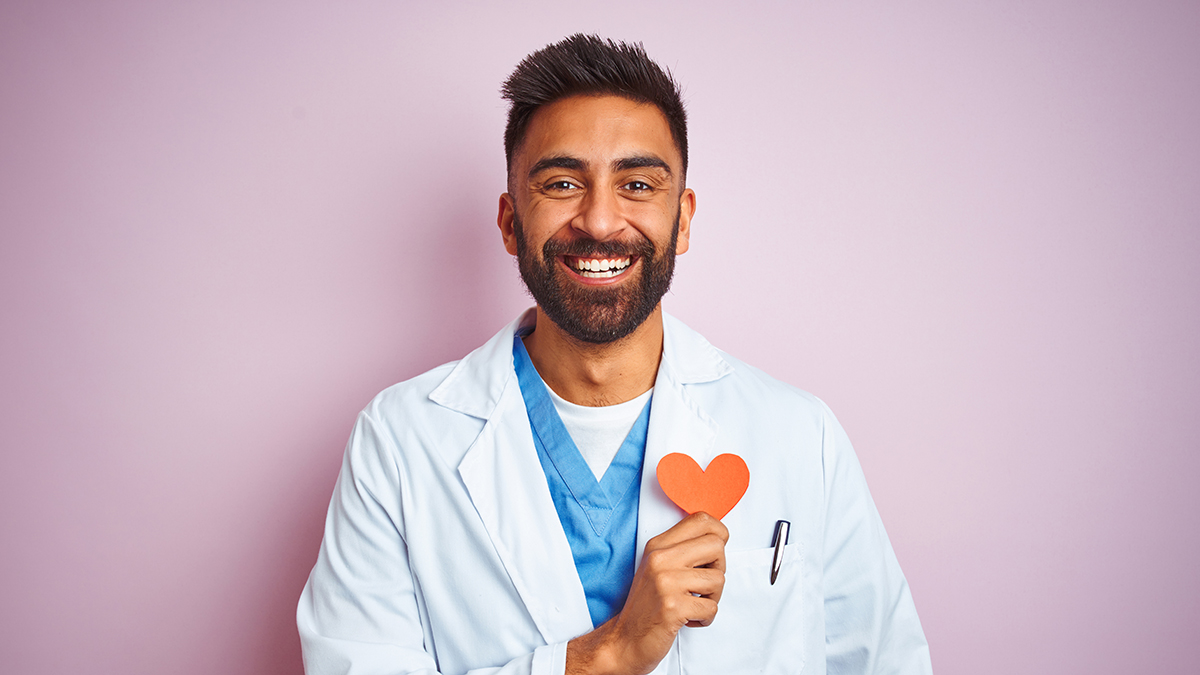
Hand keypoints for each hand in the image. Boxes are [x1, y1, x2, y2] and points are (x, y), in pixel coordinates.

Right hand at [566, 512, 728, 674]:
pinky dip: (705, 618)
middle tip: (703, 585)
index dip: (719, 535)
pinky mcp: (673, 607)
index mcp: (659, 545)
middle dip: (719, 568)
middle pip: (716, 546)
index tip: (712, 554)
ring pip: (718, 579)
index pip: (702, 520)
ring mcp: (666, 582)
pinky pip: (711, 607)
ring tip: (693, 604)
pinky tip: (688, 619)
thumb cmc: (646, 606)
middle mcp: (661, 559)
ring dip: (712, 598)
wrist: (625, 641)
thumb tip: (718, 538)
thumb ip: (681, 550)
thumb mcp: (658, 568)